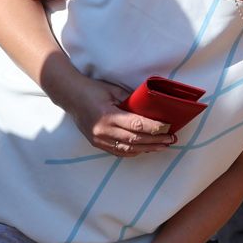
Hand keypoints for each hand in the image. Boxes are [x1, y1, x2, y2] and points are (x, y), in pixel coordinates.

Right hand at [60, 75, 174, 157]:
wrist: (71, 97)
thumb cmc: (93, 90)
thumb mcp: (113, 90)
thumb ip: (131, 100)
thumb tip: (151, 108)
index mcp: (108, 115)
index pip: (136, 125)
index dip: (154, 128)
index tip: (168, 127)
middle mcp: (103, 131)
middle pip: (135, 139)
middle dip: (155, 140)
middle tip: (171, 139)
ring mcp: (99, 140)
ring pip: (128, 148)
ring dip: (147, 148)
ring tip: (163, 146)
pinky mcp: (97, 144)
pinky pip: (119, 152)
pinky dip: (134, 151)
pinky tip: (145, 148)